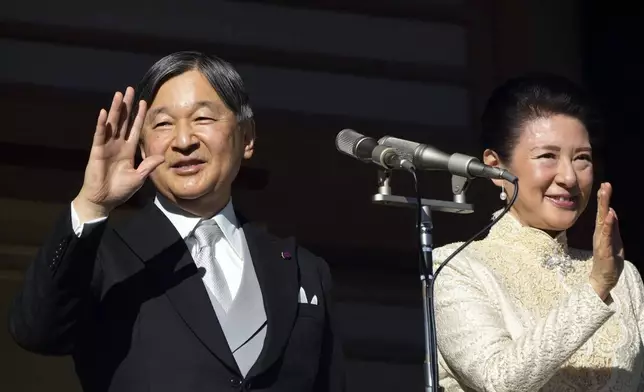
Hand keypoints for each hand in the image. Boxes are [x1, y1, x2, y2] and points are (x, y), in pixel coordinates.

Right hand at [73, 88, 163, 221]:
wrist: (103, 200)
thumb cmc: (120, 190)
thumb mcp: (139, 177)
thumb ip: (149, 166)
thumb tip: (163, 157)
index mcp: (128, 150)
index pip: (135, 129)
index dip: (139, 116)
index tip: (144, 102)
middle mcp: (117, 145)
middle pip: (123, 121)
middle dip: (126, 106)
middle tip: (129, 90)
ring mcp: (106, 147)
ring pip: (112, 124)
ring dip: (115, 109)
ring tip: (119, 95)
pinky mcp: (97, 151)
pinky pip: (100, 135)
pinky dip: (102, 124)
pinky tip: (104, 113)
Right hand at [589, 182, 624, 301]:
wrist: (603, 280)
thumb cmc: (609, 262)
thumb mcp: (614, 241)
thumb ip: (612, 228)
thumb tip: (610, 212)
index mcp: (603, 232)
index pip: (603, 213)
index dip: (604, 200)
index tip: (605, 185)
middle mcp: (600, 234)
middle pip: (602, 214)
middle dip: (603, 199)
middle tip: (605, 185)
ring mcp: (602, 242)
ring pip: (603, 222)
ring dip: (604, 208)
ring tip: (605, 195)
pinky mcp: (604, 250)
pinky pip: (606, 236)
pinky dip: (608, 225)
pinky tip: (609, 216)